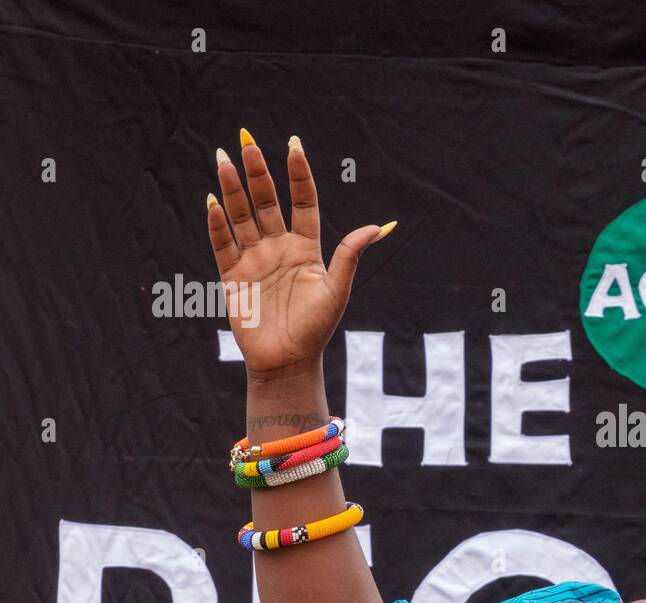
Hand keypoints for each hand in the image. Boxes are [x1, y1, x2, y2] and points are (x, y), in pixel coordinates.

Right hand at [204, 128, 394, 381]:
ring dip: (232, 189)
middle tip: (245, 141)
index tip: (293, 144)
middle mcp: (279, 248)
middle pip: (266, 202)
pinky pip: (222, 244)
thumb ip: (350, 256)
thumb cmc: (316, 329)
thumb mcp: (337, 290)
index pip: (302, 202)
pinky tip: (212, 200)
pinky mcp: (232, 276)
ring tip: (223, 159)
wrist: (288, 361)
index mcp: (306, 248)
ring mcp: (254, 260)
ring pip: (241, 216)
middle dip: (257, 173)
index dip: (298, 175)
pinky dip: (217, 223)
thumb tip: (377, 227)